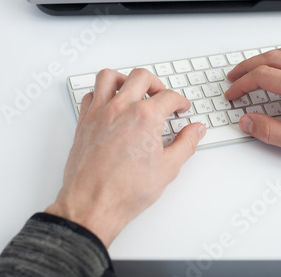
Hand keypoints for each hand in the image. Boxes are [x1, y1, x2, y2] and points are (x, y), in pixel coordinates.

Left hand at [46, 69, 205, 246]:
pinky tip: (110, 103)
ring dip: (125, 79)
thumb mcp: (168, 168)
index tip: (181, 108)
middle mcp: (121, 108)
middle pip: (142, 77)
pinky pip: (90, 94)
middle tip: (162, 96)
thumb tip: (196, 130)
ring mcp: (99, 113)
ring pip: (110, 77)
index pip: (169, 96)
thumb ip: (186, 144)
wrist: (93, 205)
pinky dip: (101, 93)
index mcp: (145, 117)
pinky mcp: (84, 122)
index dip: (180, 101)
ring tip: (135, 90)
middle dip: (157, 83)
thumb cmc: (125, 191)